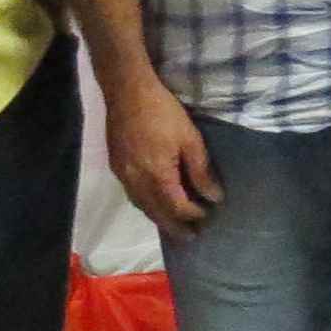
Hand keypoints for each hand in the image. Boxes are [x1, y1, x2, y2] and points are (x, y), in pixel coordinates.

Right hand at [105, 72, 219, 233]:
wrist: (126, 92)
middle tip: (190, 238)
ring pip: (141, 206)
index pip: (177, 206)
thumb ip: (201, 170)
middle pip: (156, 213)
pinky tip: (153, 203)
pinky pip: (132, 195)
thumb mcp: (190, 139)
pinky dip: (145, 204)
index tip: (207, 215)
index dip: (193, 214)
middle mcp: (137, 182)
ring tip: (172, 225)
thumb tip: (214, 196)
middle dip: (174, 226)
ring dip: (158, 218)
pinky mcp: (116, 166)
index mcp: (157, 176)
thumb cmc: (163, 113)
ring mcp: (123, 175)